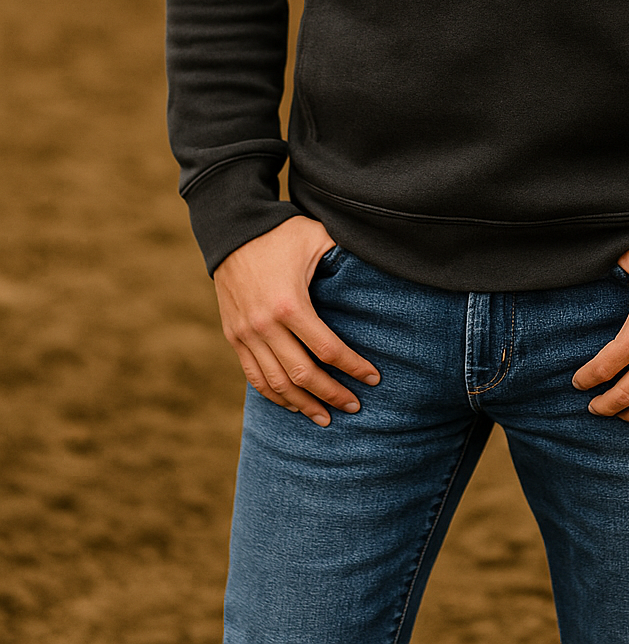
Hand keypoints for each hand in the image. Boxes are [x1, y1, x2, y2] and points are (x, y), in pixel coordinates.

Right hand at [213, 216, 378, 425]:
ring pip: (277, 384)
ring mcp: (246, 334)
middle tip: (355, 406)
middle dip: (332, 394)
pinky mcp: (234, 336)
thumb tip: (379, 261)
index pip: (328, 349)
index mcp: (290, 304)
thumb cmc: (281, 232)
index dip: (353, 367)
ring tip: (326, 417)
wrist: (231, 229)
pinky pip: (254, 377)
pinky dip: (274, 396)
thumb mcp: (316, 237)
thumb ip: (343, 255)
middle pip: (303, 374)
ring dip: (303, 404)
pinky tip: (293, 404)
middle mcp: (265, 325)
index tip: (373, 378)